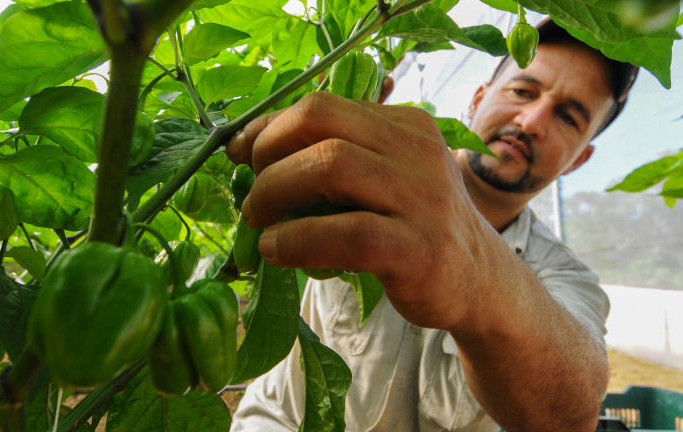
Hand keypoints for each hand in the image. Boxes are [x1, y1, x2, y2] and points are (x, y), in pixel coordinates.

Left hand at [226, 92, 494, 328]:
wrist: (478, 281)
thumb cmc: (412, 228)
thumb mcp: (382, 179)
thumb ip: (333, 158)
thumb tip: (248, 150)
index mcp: (403, 125)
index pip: (321, 105)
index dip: (268, 127)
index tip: (238, 152)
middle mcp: (416, 150)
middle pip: (320, 122)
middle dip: (268, 153)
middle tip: (253, 194)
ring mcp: (422, 197)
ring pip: (329, 165)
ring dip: (274, 192)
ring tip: (259, 221)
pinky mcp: (419, 249)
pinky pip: (346, 233)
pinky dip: (297, 239)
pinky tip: (277, 250)